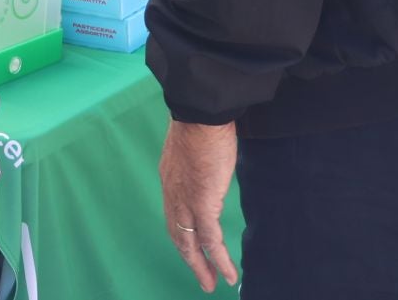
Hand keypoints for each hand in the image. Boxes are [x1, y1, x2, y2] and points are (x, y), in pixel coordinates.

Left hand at [159, 121, 239, 292]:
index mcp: (170, 179)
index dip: (183, 235)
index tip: (192, 249)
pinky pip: (211, 240)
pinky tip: (227, 273)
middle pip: (178, 235)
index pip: (173, 215)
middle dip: (190, 259)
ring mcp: (185, 200)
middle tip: (200, 278)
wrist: (201, 114)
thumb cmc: (202, 123)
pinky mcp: (202, 204)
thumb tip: (208, 163)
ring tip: (210, 283)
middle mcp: (172, 194)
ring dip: (201, 266)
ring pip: (191, 243)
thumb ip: (197, 162)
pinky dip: (219, 260)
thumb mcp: (193, 146)